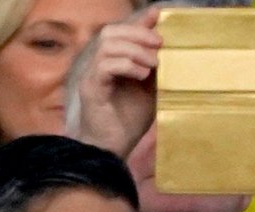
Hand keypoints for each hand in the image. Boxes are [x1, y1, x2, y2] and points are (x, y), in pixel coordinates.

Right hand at [65, 5, 161, 157]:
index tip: (158, 18)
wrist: (112, 150)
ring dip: (134, 50)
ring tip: (152, 65)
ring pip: (107, 45)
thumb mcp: (149, 89)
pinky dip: (126, 65)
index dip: (137, 21)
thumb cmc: (128, 123)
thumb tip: (164, 46)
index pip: (118, 31)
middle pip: (110, 32)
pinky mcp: (90, 89)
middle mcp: (96, 66)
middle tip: (159, 45)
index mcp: (110, 63)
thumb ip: (154, 66)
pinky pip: (104, 65)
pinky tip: (141, 75)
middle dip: (137, 32)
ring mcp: (91, 77)